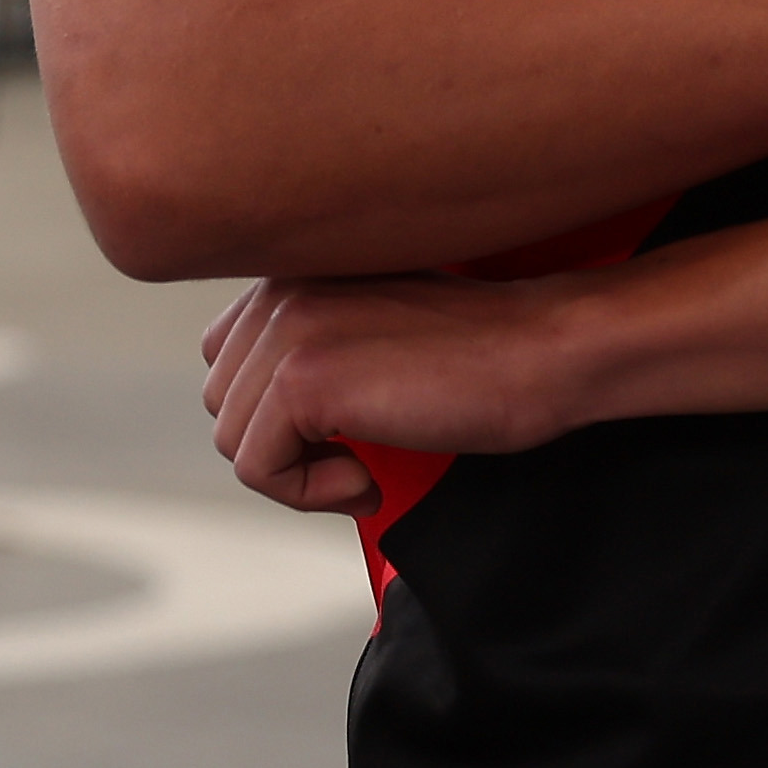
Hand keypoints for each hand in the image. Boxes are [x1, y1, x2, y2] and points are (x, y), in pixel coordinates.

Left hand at [201, 272, 598, 513]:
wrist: (543, 352)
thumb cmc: (479, 358)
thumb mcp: (373, 336)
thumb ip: (313, 350)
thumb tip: (258, 426)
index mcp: (292, 272)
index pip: (226, 361)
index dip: (277, 415)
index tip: (344, 432)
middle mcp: (277, 290)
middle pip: (224, 406)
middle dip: (286, 448)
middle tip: (359, 459)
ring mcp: (286, 331)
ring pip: (234, 441)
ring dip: (301, 474)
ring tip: (367, 466)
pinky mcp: (301, 380)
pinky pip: (258, 469)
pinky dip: (309, 494)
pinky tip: (368, 478)